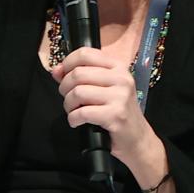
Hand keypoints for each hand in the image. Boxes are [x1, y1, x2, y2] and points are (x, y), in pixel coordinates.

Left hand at [52, 46, 155, 165]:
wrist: (137, 139)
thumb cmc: (117, 113)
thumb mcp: (102, 89)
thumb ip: (79, 77)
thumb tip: (56, 70)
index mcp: (118, 67)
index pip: (85, 53)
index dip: (67, 63)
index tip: (64, 76)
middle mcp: (121, 79)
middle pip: (78, 73)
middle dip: (65, 88)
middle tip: (69, 99)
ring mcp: (120, 97)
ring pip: (78, 92)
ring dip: (68, 105)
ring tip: (73, 111)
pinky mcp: (116, 115)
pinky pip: (82, 112)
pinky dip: (73, 119)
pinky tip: (77, 122)